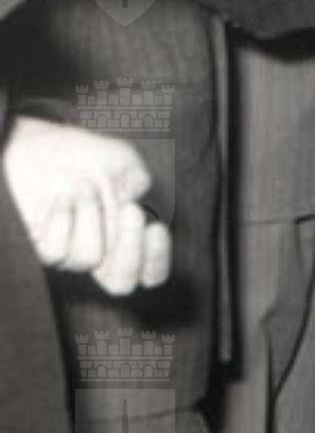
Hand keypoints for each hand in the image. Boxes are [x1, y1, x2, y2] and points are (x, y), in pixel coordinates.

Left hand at [3, 118, 170, 293]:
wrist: (40, 147)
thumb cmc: (84, 155)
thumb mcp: (121, 158)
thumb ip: (137, 177)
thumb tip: (137, 198)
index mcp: (128, 236)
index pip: (150, 273)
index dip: (157, 260)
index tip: (156, 228)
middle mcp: (101, 251)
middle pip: (121, 284)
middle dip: (130, 252)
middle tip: (130, 211)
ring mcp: (71, 252)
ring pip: (88, 259)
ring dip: (90, 216)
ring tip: (83, 187)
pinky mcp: (43, 247)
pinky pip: (56, 251)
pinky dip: (63, 219)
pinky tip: (62, 198)